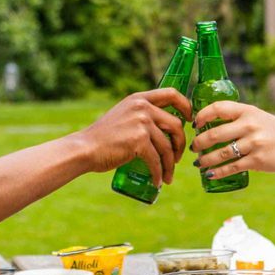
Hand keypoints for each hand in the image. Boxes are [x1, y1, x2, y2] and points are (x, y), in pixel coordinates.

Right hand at [72, 89, 189, 183]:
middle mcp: (142, 107)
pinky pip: (157, 160)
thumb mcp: (124, 116)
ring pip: (167, 147)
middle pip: (176, 125)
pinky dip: (159, 173)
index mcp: (139, 98)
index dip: (186, 106)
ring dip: (170, 164)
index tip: (190, 120)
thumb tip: (165, 128)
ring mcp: (141, 123)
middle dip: (180, 144)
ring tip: (168, 176)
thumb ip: (142, 116)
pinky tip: (157, 181)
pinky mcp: (139, 141)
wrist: (85, 148)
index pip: (172, 94)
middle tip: (178, 158)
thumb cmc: (103, 137)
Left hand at [189, 102, 274, 179]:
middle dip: (199, 142)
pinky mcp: (257, 161)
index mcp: (248, 111)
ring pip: (220, 154)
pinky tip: (209, 174)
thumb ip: (239, 118)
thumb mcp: (259, 117)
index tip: (195, 124)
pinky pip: (231, 168)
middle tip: (194, 147)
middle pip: (215, 133)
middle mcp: (250, 126)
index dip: (203, 115)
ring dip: (205, 160)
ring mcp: (253, 144)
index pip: (219, 108)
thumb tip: (210, 123)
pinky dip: (217, 172)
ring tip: (199, 163)